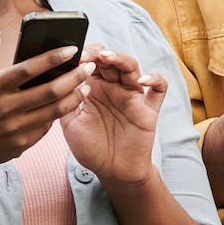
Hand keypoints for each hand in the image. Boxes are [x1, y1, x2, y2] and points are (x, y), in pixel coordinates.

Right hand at [0, 32, 92, 175]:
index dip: (53, 58)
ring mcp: (16, 128)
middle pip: (50, 90)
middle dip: (75, 76)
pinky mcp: (23, 142)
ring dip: (75, 96)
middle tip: (89, 66)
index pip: (29, 69)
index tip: (72, 50)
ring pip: (56, 110)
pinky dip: (61, 113)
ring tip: (86, 85)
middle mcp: (6, 108)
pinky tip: (70, 102)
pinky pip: (48, 125)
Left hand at [62, 46, 165, 186]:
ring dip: (121, 58)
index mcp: (94, 88)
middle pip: (111, 60)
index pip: (91, 62)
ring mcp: (133, 96)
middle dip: (99, 53)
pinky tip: (142, 82)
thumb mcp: (70, 123)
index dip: (83, 56)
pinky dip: (155, 79)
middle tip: (87, 55)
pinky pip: (159, 89)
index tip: (73, 58)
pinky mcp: (149, 109)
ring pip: (132, 68)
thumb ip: (67, 100)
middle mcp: (114, 88)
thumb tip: (64, 75)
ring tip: (107, 57)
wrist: (112, 171)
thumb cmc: (91, 148)